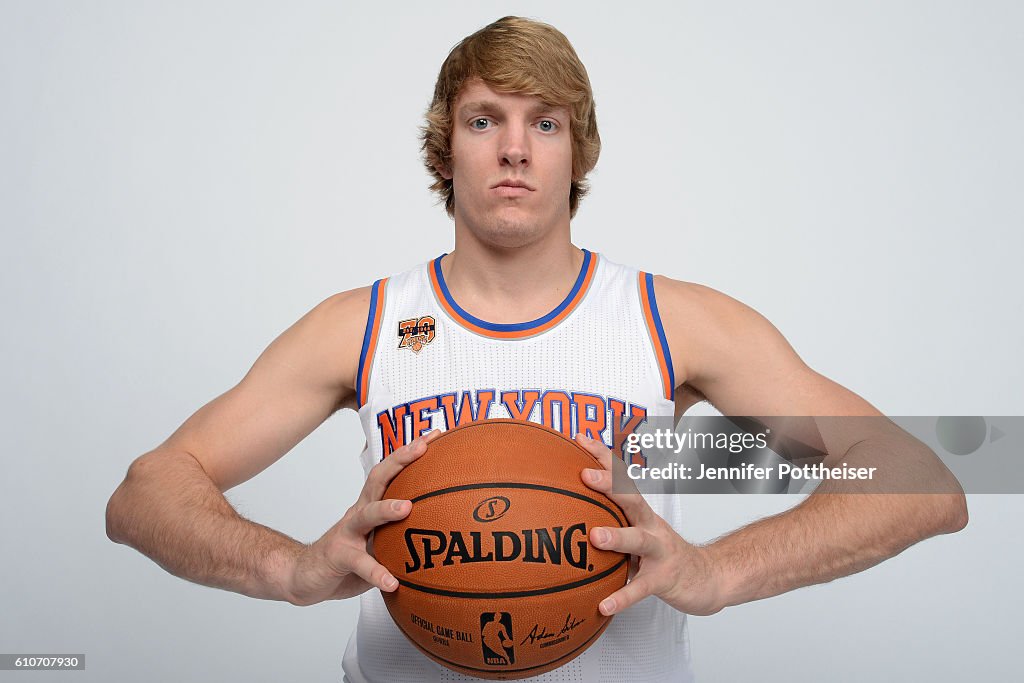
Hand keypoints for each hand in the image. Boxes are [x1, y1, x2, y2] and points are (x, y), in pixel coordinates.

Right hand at [286, 431, 439, 605]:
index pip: (391, 471)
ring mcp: (347, 533)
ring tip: (407, 508)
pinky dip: (377, 573)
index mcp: (371, 505)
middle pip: (378, 479)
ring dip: (386, 509)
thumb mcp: (379, 541)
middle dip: (400, 461)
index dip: (411, 452)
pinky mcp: (338, 556)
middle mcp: (359, 512)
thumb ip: (403, 534)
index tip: (436, 435)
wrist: (304, 574)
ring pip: (367, 515)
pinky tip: (392, 582)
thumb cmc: (349, 556)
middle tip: (422, 449)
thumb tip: (447, 534)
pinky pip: (360, 564)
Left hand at [575, 434, 724, 616]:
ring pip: (639, 541)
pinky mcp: (663, 580)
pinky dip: (622, 597)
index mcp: (641, 513)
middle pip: (632, 500)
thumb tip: (565, 510)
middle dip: (610, 485)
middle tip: (584, 476)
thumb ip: (610, 521)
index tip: (578, 439)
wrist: (708, 578)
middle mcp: (651, 526)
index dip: (602, 457)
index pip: (621, 478)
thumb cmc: (663, 553)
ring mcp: (660, 552)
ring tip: (594, 537)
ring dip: (618, 537)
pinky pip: (640, 589)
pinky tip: (603, 605)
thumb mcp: (637, 531)